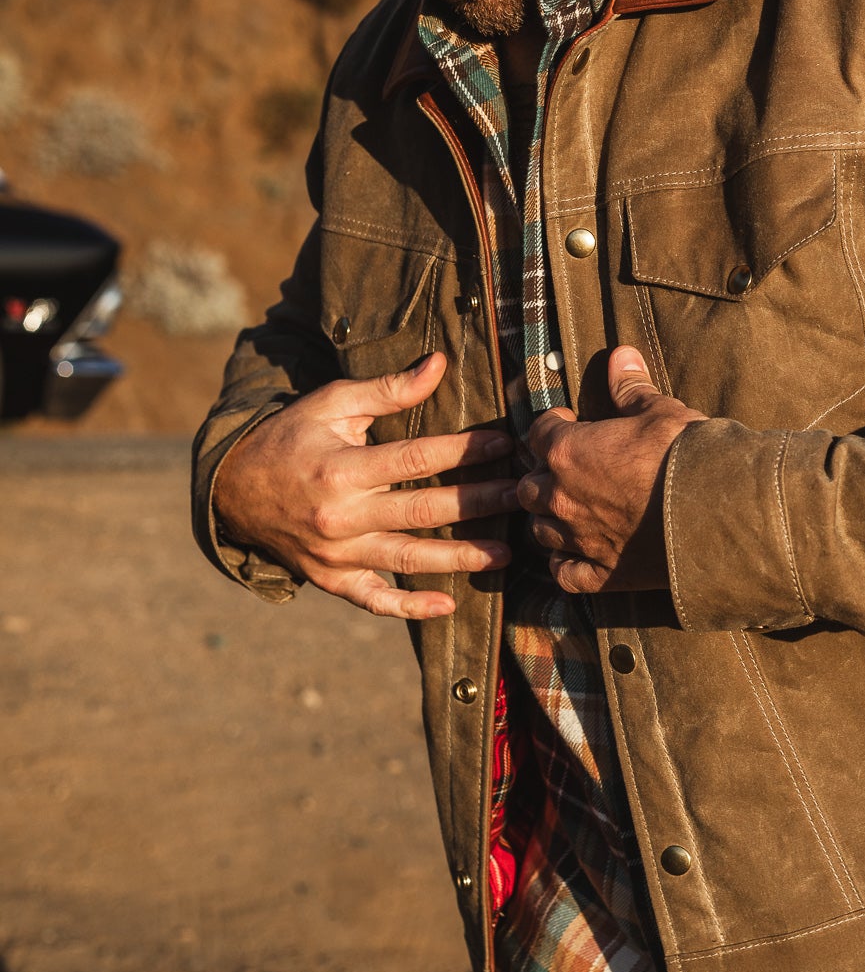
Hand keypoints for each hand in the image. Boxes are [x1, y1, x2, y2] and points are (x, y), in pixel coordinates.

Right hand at [211, 352, 514, 619]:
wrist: (231, 490)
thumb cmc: (289, 438)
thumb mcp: (331, 403)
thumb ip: (388, 389)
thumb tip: (439, 363)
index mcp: (342, 468)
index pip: (417, 458)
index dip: (466, 451)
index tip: (507, 444)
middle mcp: (340, 516)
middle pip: (423, 510)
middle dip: (480, 502)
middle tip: (525, 496)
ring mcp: (336, 554)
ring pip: (407, 559)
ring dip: (460, 557)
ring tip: (505, 552)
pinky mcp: (331, 579)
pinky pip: (374, 600)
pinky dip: (409, 607)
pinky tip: (447, 605)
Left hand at [517, 348, 703, 593]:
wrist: (719, 510)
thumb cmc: (685, 454)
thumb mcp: (660, 411)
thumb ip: (630, 387)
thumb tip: (620, 355)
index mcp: (568, 452)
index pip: (538, 433)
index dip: (554, 426)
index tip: (572, 423)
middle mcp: (563, 497)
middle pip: (528, 487)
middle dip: (543, 475)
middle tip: (569, 469)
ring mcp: (580, 539)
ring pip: (540, 531)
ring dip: (550, 519)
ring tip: (570, 509)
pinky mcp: (602, 573)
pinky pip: (565, 573)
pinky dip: (565, 563)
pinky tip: (576, 554)